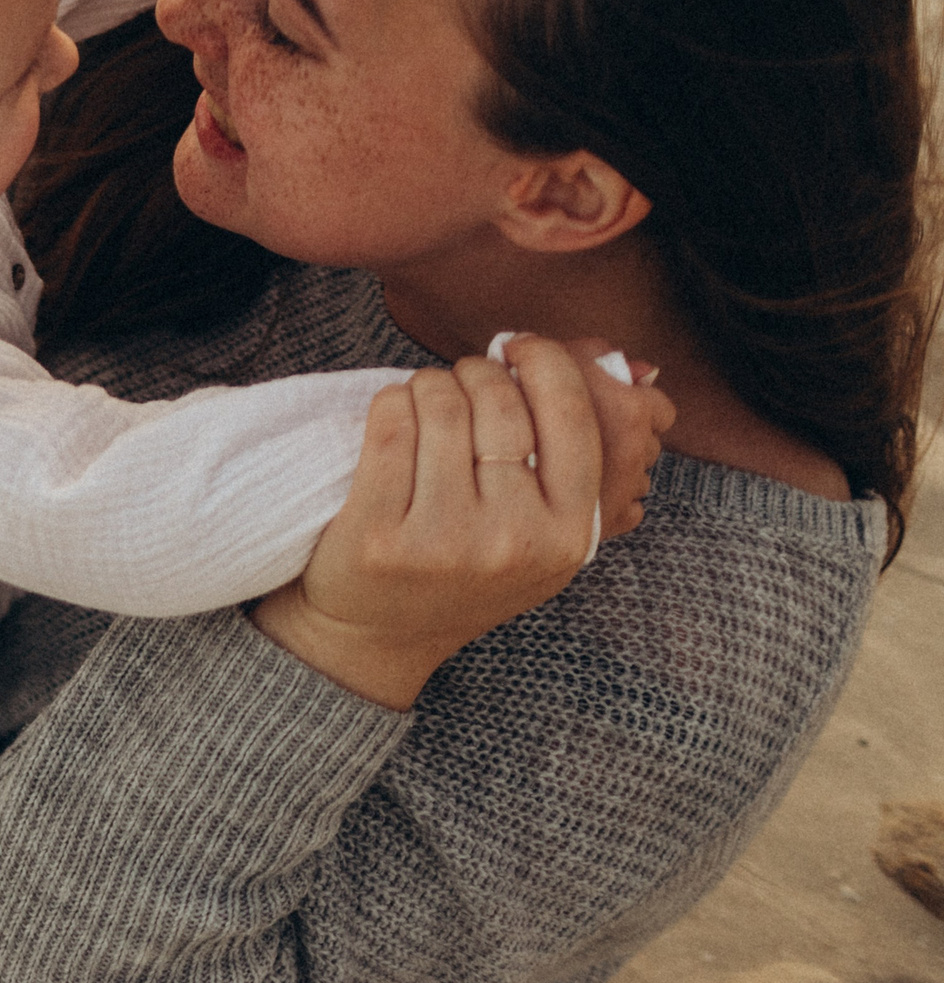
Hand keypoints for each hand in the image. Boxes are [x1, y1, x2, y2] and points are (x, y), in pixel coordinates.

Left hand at [251, 335, 672, 709]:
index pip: (572, 417)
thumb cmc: (465, 569)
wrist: (378, 635)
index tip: (520, 346)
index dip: (545, 363)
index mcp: (568, 534)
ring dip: (430, 384)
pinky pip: (389, 422)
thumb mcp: (542, 537)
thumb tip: (604, 356)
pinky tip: (396, 416)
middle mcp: (512, 539)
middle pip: (499, 401)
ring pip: (441, 403)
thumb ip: (569, 463)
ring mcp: (443, 539)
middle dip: (477, 372)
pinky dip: (392, 402)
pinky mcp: (378, 534)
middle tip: (462, 380)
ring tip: (428, 400)